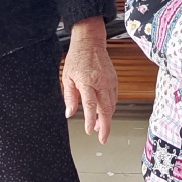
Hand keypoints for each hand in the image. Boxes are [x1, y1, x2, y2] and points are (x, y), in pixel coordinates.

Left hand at [62, 17, 117, 143]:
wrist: (91, 42)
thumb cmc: (77, 58)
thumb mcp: (67, 77)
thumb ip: (69, 96)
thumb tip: (69, 112)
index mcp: (87, 81)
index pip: (90, 105)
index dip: (90, 120)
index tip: (89, 131)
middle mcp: (101, 82)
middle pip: (106, 108)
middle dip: (105, 126)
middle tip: (102, 138)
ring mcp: (110, 81)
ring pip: (112, 105)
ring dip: (106, 117)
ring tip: (98, 126)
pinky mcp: (114, 80)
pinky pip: (114, 98)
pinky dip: (110, 108)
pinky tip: (103, 112)